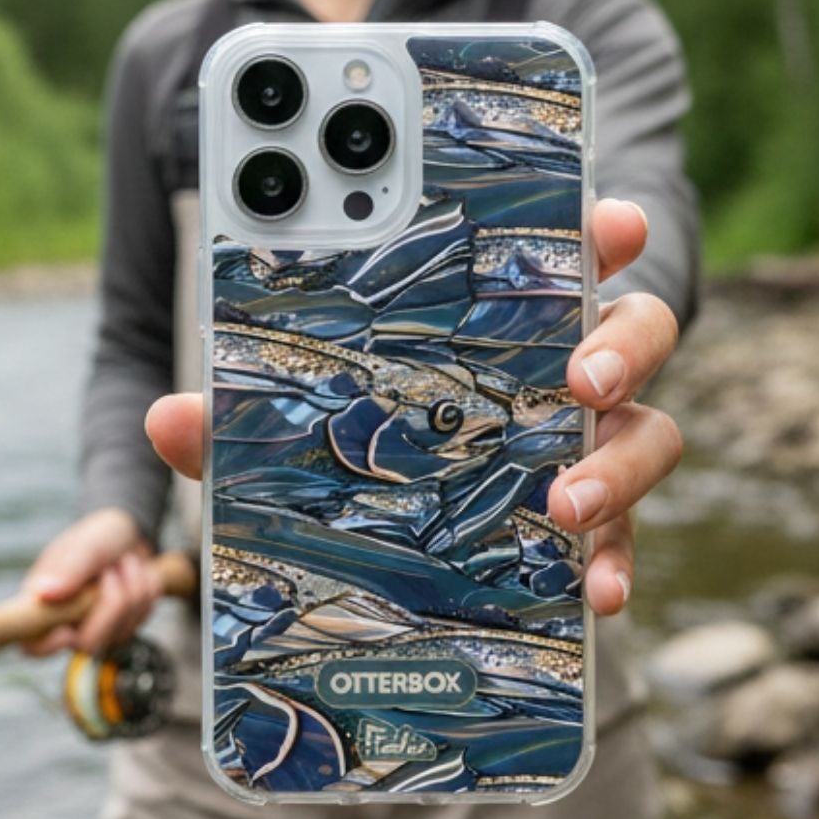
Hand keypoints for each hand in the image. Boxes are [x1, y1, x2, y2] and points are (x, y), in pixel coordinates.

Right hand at [20, 507, 157, 656]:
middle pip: (88, 643)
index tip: (67, 630)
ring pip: (119, 633)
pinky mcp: (122, 627)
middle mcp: (66, 620)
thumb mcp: (85, 544)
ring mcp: (96, 627)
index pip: (33, 644)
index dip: (48, 646)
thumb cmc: (99, 536)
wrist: (132, 533)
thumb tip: (43, 594)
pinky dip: (145, 593)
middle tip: (112, 572)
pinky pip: (140, 621)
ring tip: (124, 562)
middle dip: (110, 605)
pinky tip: (136, 574)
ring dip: (131, 590)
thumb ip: (68, 568)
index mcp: (43, 601)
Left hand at [144, 195, 683, 619]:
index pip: (564, 251)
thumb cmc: (356, 446)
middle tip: (581, 375)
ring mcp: (590, 448)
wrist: (391, 557)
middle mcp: (566, 370)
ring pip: (650, 434)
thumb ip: (241, 417)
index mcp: (505, 314)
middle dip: (622, 343)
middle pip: (636, 330)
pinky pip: (627, 541)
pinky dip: (617, 565)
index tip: (609, 221)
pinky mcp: (594, 528)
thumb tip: (168, 415)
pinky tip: (596, 597)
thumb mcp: (292, 429)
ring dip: (620, 465)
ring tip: (567, 502)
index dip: (596, 228)